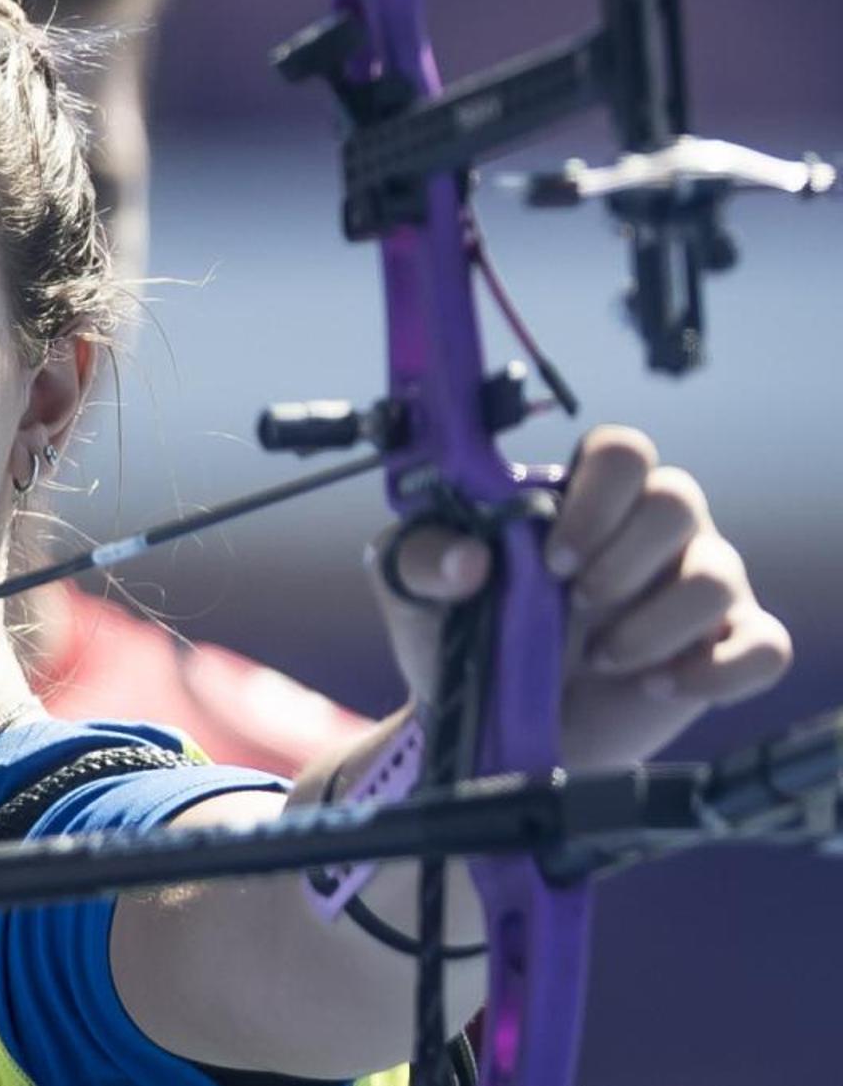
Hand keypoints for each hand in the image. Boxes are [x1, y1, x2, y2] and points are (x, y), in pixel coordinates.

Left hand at [368, 425, 791, 769]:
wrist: (487, 730)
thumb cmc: (462, 639)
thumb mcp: (414, 592)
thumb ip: (420, 558)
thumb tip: (466, 557)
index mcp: (582, 500)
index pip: (623, 449)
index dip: (597, 495)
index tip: (550, 556)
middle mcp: (648, 532)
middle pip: (678, 498)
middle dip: (623, 558)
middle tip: (575, 604)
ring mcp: (692, 589)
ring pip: (719, 574)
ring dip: (655, 624)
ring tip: (600, 658)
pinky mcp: (721, 651)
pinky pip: (765, 646)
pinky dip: (718, 670)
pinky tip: (658, 687)